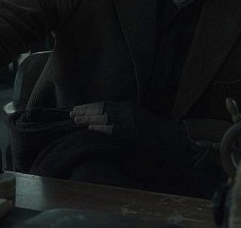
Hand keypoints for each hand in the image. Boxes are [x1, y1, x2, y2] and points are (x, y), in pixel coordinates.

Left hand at [71, 101, 193, 155]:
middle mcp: (128, 111)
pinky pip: (113, 128)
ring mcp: (130, 121)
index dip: (89, 106)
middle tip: (71, 113)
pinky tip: (91, 128)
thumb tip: (101, 117)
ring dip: (89, 118)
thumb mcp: (136, 117)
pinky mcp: (132, 131)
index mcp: (128, 106)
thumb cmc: (152, 129)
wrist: (169, 136)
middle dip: (85, 110)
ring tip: (76, 120)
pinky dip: (101, 127)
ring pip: (104, 116)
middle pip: (102, 108)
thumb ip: (121, 115)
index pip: (104, 104)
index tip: (77, 108)